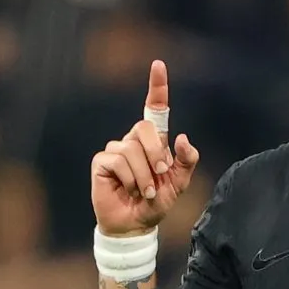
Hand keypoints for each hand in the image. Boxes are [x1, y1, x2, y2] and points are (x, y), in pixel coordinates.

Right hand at [91, 60, 199, 236]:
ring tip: (145, 191)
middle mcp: (133, 141)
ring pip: (132, 149)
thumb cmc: (158, 201)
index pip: (154, 109)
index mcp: (154, 142)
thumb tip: (182, 137)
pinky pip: (118, 161)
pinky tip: (129, 189)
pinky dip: (130, 179)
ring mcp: (116, 150)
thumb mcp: (180, 182)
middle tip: (160, 175)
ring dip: (144, 175)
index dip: (157, 87)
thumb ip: (187, 160)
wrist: (137, 224)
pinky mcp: (101, 162)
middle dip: (156, 153)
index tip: (158, 65)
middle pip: (144, 128)